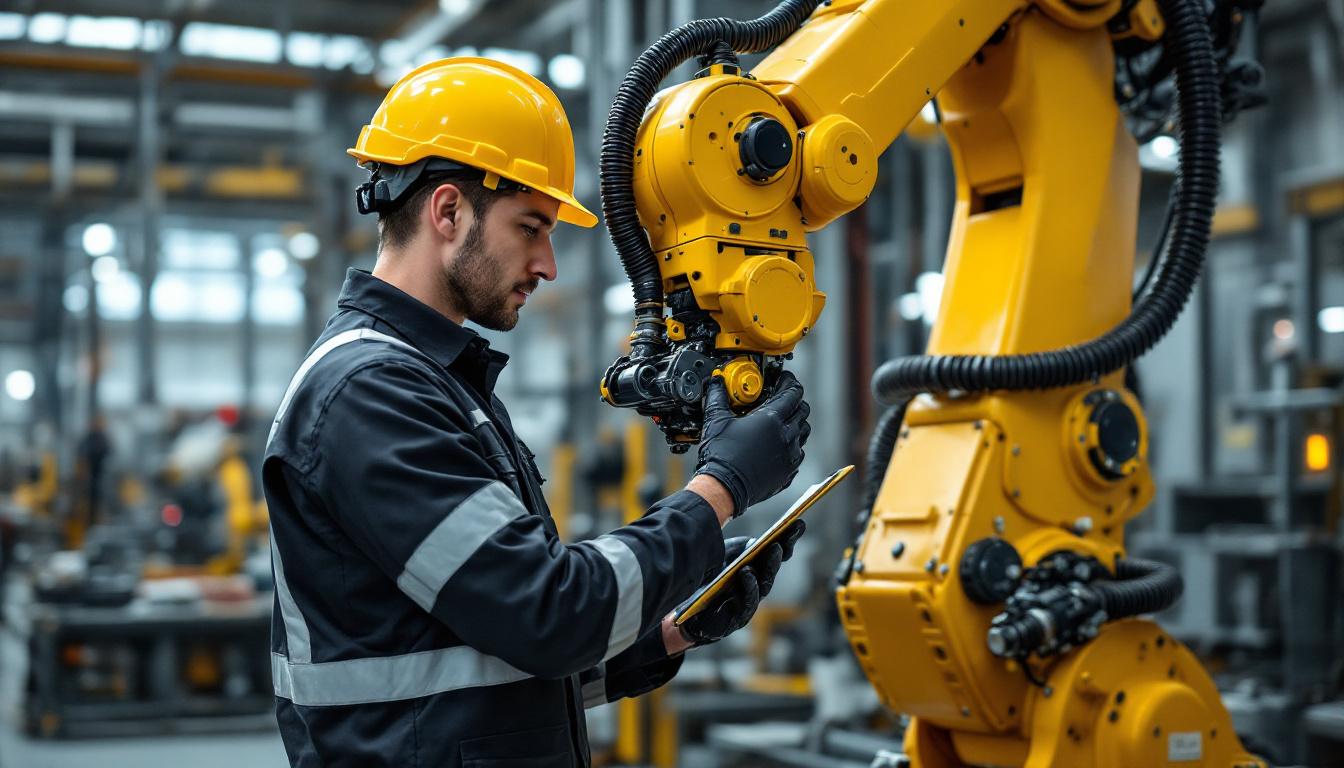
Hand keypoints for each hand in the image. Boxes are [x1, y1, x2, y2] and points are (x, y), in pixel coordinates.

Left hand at [677, 520, 805, 646]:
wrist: (685, 614)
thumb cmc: (707, 583)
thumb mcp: (723, 558)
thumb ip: (741, 548)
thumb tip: (755, 535)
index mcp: (755, 569)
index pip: (774, 554)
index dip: (787, 539)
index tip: (798, 522)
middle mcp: (755, 587)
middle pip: (772, 569)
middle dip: (780, 551)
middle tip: (783, 537)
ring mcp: (747, 604)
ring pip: (764, 585)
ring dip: (770, 566)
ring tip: (773, 548)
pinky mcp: (736, 619)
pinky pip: (747, 602)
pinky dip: (749, 586)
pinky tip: (747, 572)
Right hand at [695, 371, 810, 515]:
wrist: (724, 488)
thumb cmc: (721, 456)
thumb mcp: (716, 421)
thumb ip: (718, 397)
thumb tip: (716, 383)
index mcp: (771, 420)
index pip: (792, 393)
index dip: (790, 382)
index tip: (784, 379)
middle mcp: (786, 436)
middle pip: (802, 411)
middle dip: (795, 401)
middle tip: (784, 398)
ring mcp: (789, 456)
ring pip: (804, 432)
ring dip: (797, 423)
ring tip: (783, 421)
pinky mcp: (788, 472)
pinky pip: (799, 454)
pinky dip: (793, 445)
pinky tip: (780, 445)